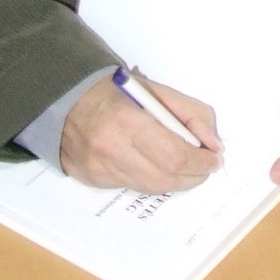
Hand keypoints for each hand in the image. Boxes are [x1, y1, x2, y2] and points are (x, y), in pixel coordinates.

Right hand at [59, 77, 221, 191]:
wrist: (66, 100)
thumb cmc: (116, 93)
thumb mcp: (157, 91)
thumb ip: (191, 113)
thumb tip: (213, 145)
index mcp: (129, 121)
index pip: (175, 156)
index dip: (200, 163)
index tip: (213, 159)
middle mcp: (112, 150)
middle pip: (166, 179)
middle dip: (193, 176)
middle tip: (204, 167)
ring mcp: (100, 169)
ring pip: (151, 188)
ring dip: (175, 181)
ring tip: (184, 168)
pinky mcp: (93, 180)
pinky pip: (133, 187)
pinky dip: (151, 180)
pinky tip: (154, 166)